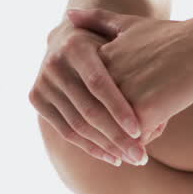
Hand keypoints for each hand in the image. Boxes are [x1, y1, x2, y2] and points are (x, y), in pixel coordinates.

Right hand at [29, 21, 146, 166]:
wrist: (66, 38)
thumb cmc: (107, 41)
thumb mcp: (117, 34)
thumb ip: (134, 51)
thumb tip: (155, 56)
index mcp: (75, 46)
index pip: (98, 84)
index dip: (118, 109)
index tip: (140, 131)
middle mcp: (54, 64)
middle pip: (88, 110)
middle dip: (116, 137)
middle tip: (140, 157)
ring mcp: (43, 83)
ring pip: (77, 125)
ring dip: (106, 147)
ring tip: (132, 159)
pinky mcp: (37, 98)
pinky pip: (66, 131)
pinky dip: (91, 147)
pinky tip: (113, 157)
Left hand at [66, 8, 192, 140]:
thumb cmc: (172, 37)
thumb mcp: (130, 24)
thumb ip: (97, 20)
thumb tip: (68, 15)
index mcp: (93, 61)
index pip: (91, 99)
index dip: (112, 102)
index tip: (136, 91)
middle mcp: (101, 81)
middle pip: (101, 120)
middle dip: (119, 124)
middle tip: (146, 110)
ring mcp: (119, 99)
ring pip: (116, 134)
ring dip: (132, 133)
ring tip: (155, 114)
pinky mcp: (140, 114)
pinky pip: (135, 141)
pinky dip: (148, 137)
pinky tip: (164, 118)